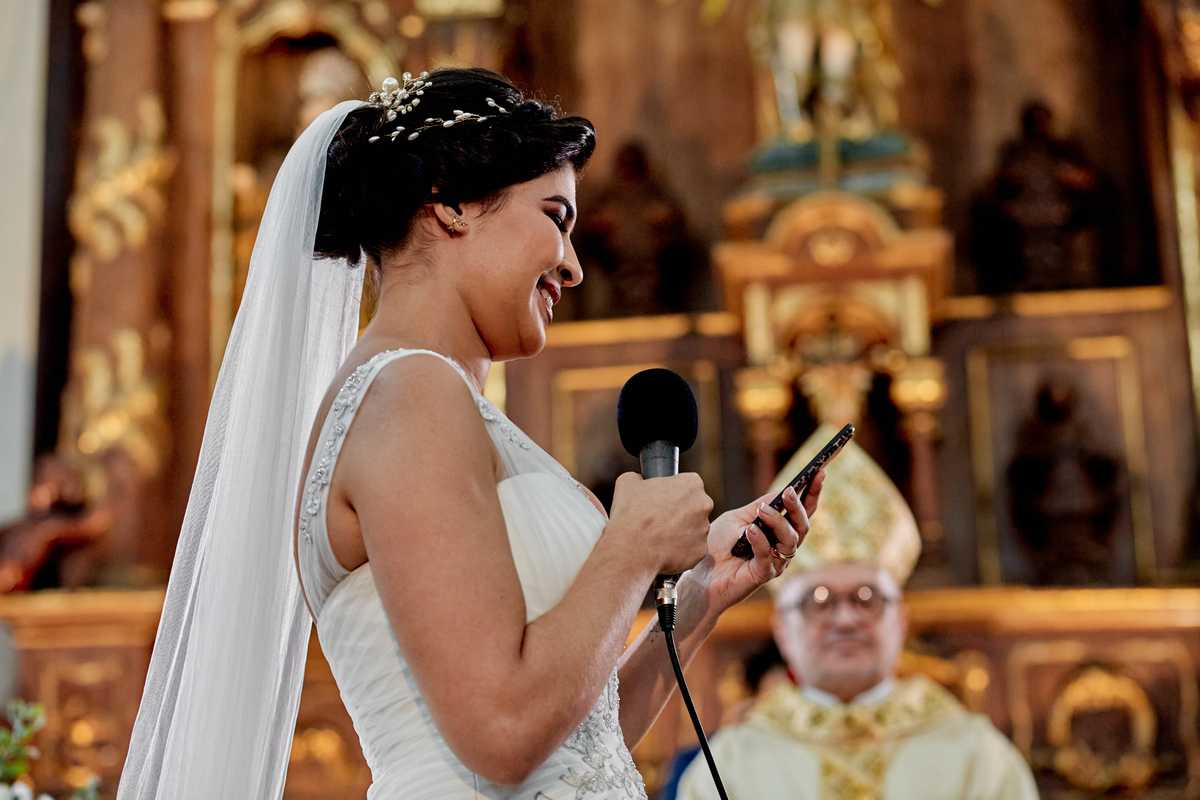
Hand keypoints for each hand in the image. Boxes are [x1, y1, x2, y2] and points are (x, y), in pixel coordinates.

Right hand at [606, 472, 713, 576]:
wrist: (633, 550)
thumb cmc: (631, 515)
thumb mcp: (627, 483)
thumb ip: (639, 478)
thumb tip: (639, 480)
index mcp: (691, 483)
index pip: (688, 484)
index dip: (673, 492)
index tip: (662, 500)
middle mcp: (703, 505)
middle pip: (695, 507)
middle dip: (681, 512)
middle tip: (660, 520)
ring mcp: (704, 530)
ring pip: (694, 529)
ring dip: (681, 532)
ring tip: (659, 537)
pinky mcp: (701, 551)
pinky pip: (692, 549)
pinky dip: (680, 551)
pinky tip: (663, 550)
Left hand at [688, 470, 824, 613]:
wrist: (699, 573)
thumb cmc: (717, 545)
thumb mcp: (737, 518)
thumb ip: (758, 507)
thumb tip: (782, 490)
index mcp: (778, 530)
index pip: (802, 510)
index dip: (812, 492)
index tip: (819, 472)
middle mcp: (781, 545)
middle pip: (802, 525)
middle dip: (798, 507)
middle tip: (790, 492)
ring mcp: (775, 561)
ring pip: (790, 540)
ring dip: (778, 522)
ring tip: (763, 511)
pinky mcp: (762, 574)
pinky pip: (767, 556)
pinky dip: (760, 541)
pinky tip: (750, 530)